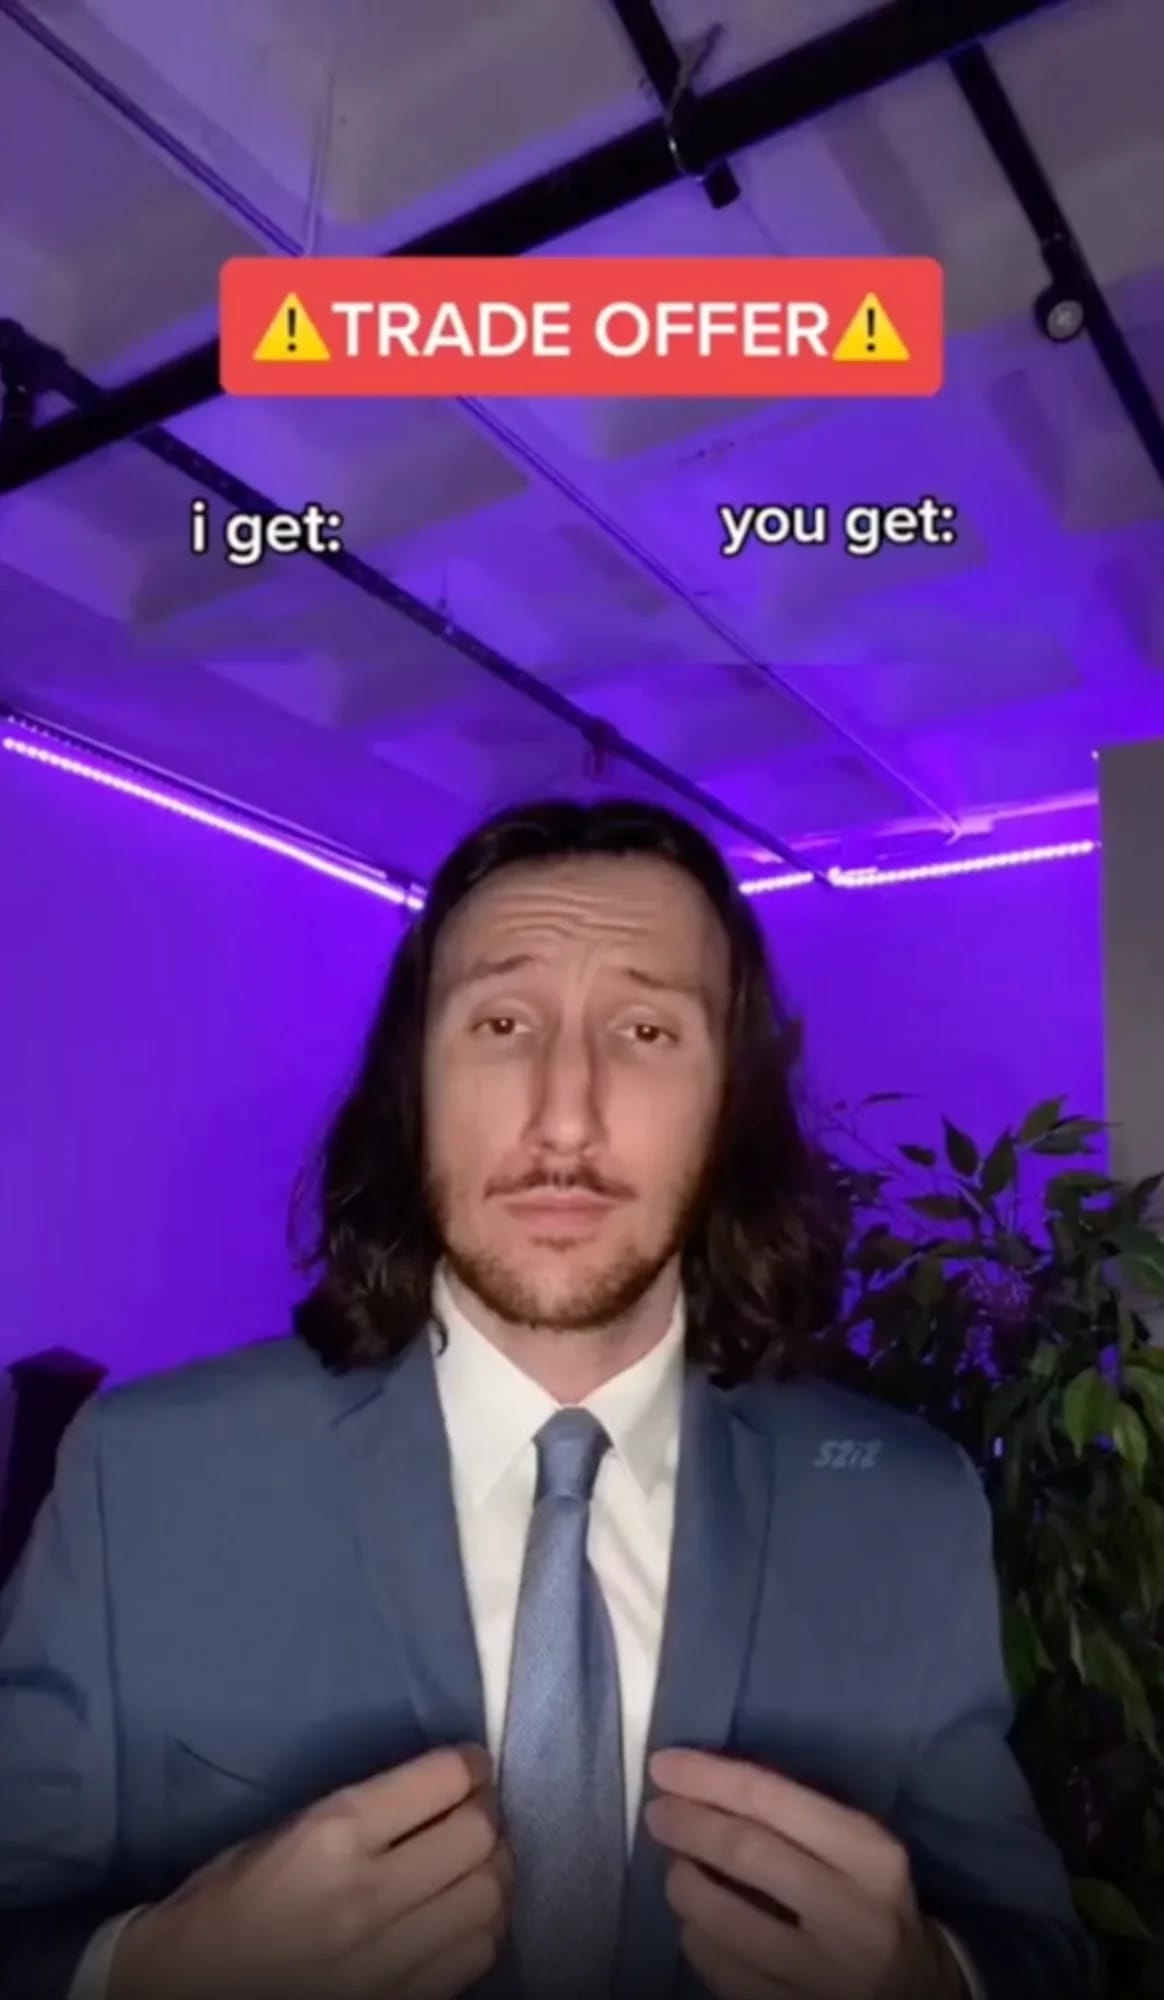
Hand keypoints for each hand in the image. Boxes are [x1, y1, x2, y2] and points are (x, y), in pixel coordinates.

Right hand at [109, 1743, 511, 1999]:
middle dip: (487, 1813)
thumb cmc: (225, 1899)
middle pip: (477, 1838)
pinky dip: (482, 1928)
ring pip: (488, 1899)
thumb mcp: (286, 1830)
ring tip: (477, 1862)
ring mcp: (387, 1960)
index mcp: (332, 1836)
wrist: (183, 1990)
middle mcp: (368, 1895)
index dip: (469, 1766)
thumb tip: (435, 1793)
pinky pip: (475, 1957)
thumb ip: (362, 1812)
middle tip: (477, 1808)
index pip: (441, 1782)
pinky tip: (463, 1915)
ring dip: (494, 1871)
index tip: (469, 1766)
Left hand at [645, 1749, 965, 1999]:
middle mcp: (850, 1915)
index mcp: (870, 1856)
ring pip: (721, 1921)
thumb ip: (797, 1816)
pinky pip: (720, 1971)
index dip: (709, 1779)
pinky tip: (697, 1922)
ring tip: (678, 1867)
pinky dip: (696, 1937)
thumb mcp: (859, 1850)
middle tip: (657, 1813)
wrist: (916, 1994)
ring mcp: (821, 1976)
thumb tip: (705, 1783)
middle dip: (687, 1825)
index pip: (774, 1801)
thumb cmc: (872, 1900)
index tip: (664, 1764)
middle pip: (745, 1854)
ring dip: (684, 1884)